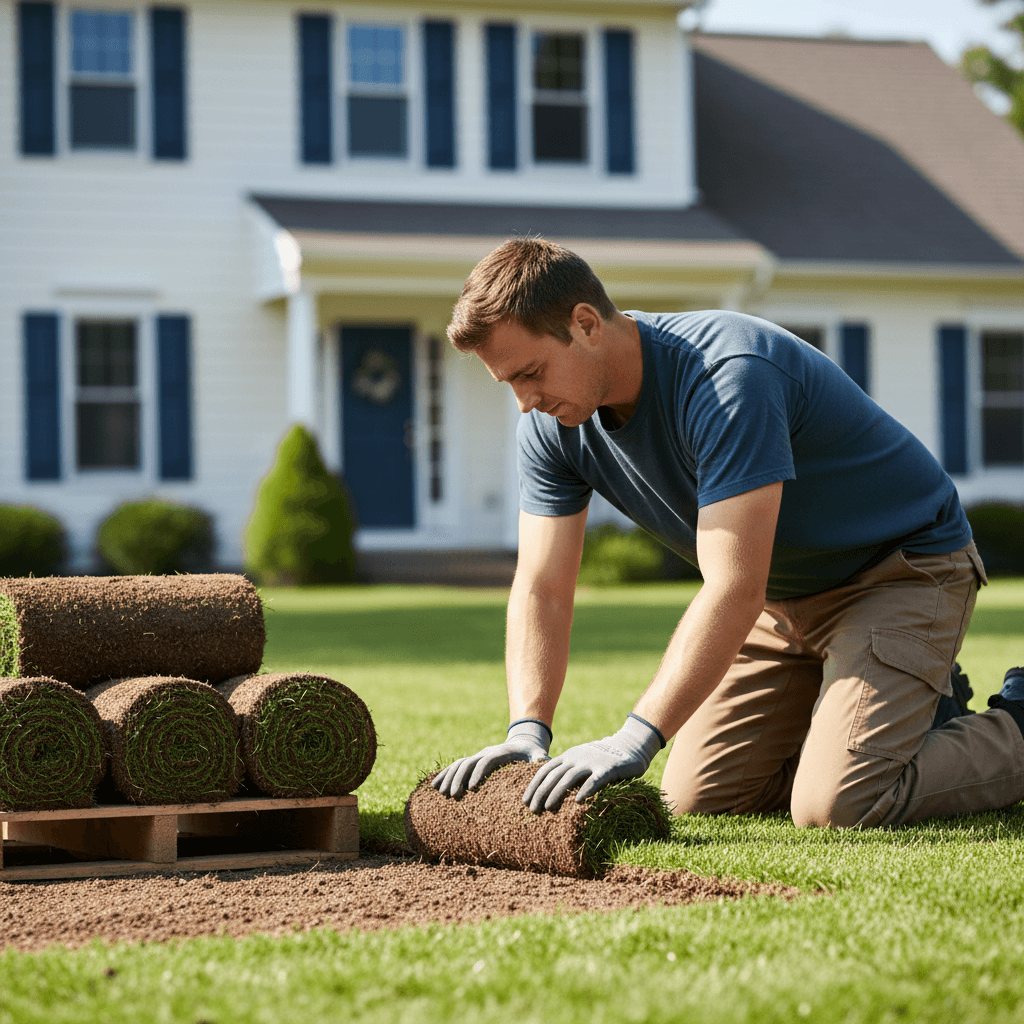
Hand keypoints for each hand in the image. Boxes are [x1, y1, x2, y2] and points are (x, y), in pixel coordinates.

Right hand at [432, 719, 551, 797]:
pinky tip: (434, 786)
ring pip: (459, 764)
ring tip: (441, 793)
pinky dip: (445, 775)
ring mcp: (478, 756)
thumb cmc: (532, 753)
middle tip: (454, 795)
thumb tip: (543, 763)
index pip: (486, 761)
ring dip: (449, 777)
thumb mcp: (538, 755)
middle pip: (468, 763)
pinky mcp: (473, 761)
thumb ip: (540, 759)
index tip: (472, 788)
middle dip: (459, 778)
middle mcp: (486, 752)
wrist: (524, 741)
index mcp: (500, 752)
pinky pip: (456, 767)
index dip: (479, 773)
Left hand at [522, 714, 664, 812]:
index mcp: (568, 757)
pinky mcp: (608, 769)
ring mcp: (591, 762)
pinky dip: (586, 790)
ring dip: (557, 792)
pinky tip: (578, 802)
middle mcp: (576, 758)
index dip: (534, 785)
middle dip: (541, 792)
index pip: (545, 770)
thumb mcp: (581, 762)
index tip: (525, 801)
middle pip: (553, 775)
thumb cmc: (602, 759)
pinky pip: (595, 780)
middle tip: (533, 810)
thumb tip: (550, 793)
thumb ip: (568, 773)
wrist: (629, 746)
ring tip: (549, 808)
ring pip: (570, 777)